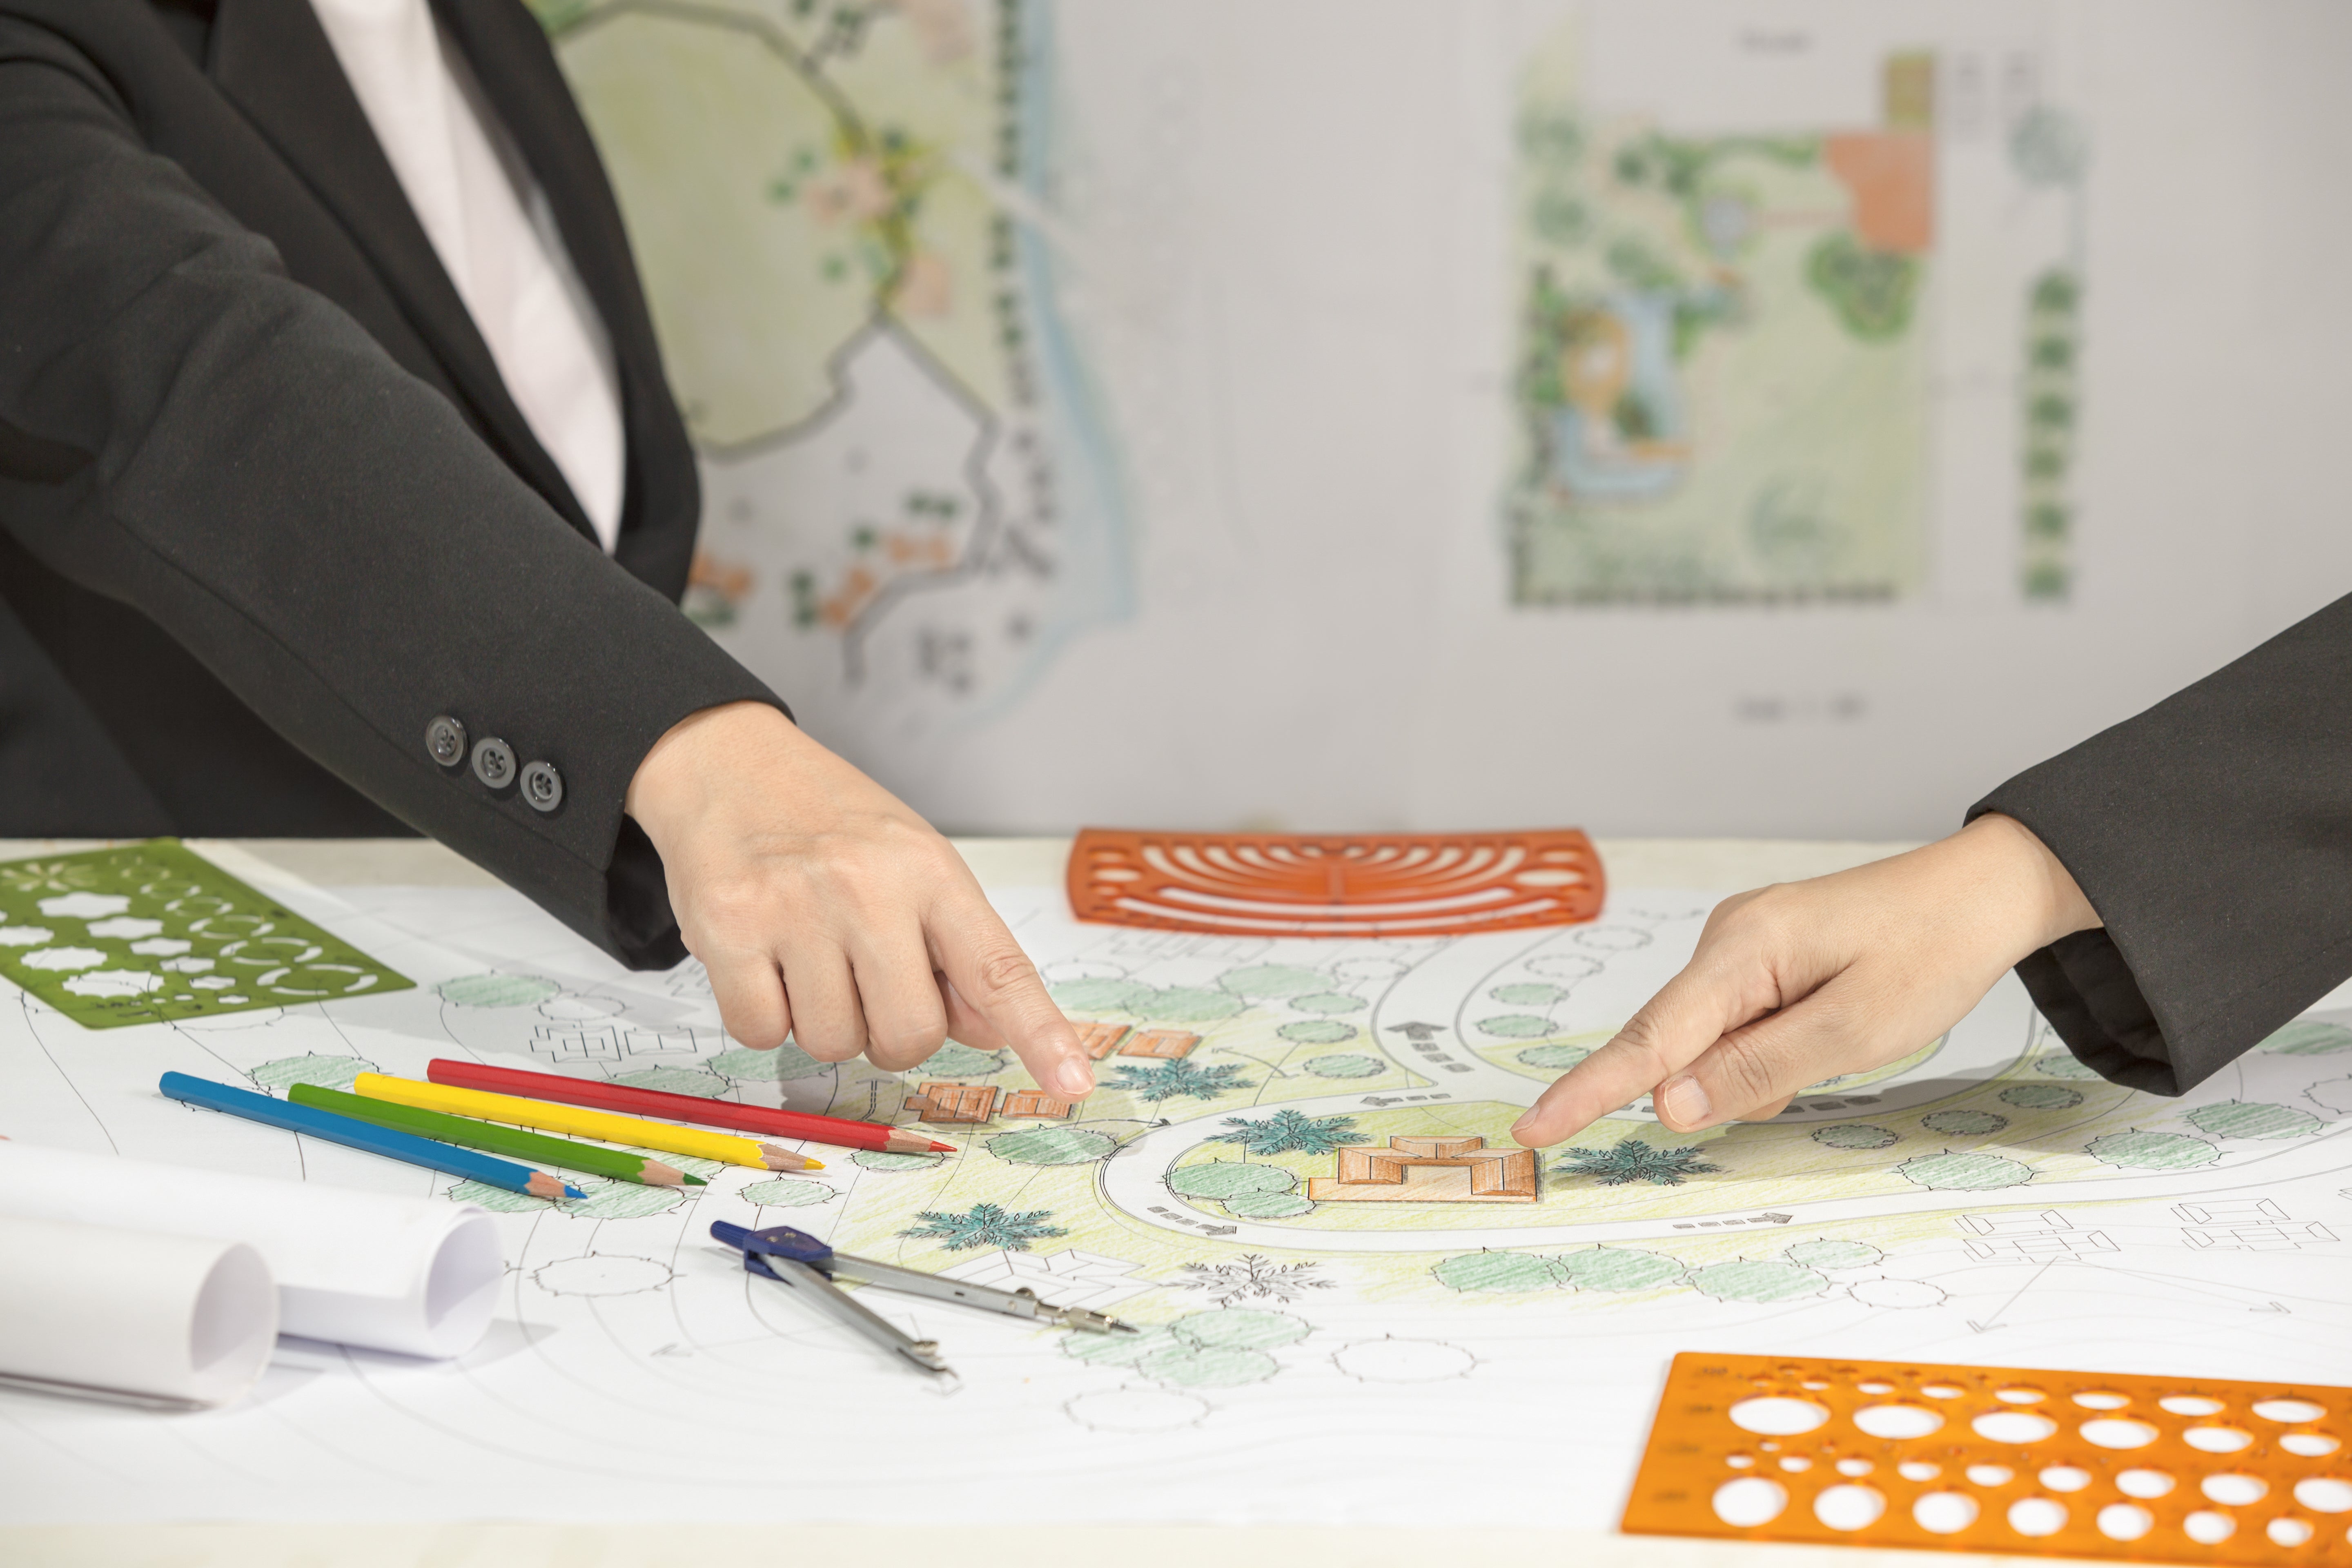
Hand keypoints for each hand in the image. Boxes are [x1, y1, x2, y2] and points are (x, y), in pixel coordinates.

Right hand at [624, 702, 1092, 1096]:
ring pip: (833, 1043)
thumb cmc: (829, 824)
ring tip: (807, 953)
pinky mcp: (727, 928)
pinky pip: (761, 1032)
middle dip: (889, 1031)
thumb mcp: (912, 864)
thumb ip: (957, 950)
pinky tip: (762, 957)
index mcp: (930, 871)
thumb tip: (991, 1031)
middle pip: (910, 1034)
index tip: (1073, 1083)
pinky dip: (763, 1013)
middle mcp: (867, 886)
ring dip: (821, 1020)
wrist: (727, 761)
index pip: (998, 969)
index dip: (1040, 1034)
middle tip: (863, 977)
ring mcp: (795, 907)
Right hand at [1509, 814, 2097, 1147]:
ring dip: (1759, 1067)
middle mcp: (1728, 941)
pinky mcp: (1763, 959)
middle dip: (1711, 1083)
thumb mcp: (1856, 1027)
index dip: (1589, 1090)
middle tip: (1809, 1060)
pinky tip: (1829, 1031)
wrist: (1983, 890)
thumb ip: (1758, 1069)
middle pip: (1677, 1040)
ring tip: (1847, 1034)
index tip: (1533, 1129)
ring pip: (1713, 1040)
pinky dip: (1771, 1050)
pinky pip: (1740, 1025)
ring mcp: (1743, 947)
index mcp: (1744, 949)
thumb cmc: (1931, 951)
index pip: (1650, 1038)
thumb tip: (1669, 1106)